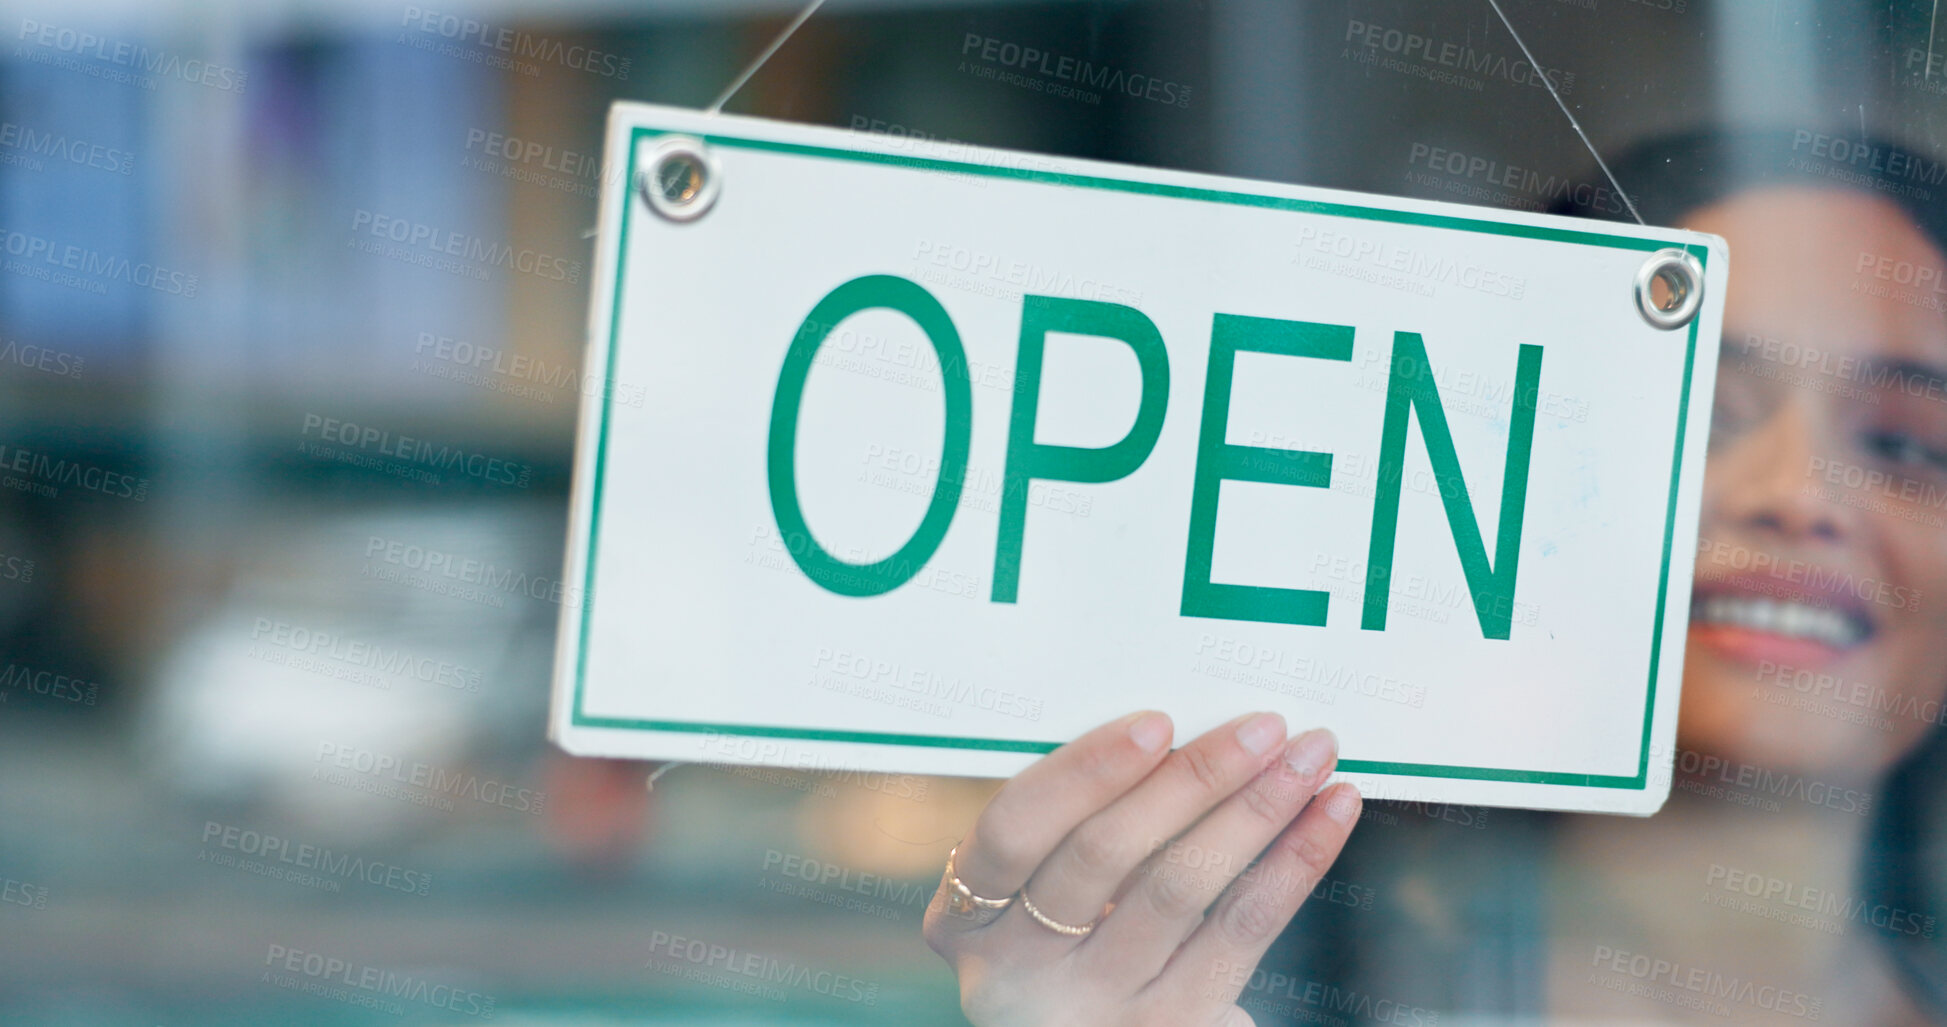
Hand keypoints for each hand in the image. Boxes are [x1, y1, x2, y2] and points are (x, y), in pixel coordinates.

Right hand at [923, 710, 1360, 1026]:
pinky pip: (1242, 933)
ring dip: (1256, 811)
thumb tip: (1174, 732)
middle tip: (1262, 726)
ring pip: (1182, 890)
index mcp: (965, 922)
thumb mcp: (1026, 894)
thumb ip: (1067, 827)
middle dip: (1193, 778)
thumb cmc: (1057, 934)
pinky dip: (1294, 864)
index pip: (1013, 832)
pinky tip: (1328, 813)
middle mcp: (1019, 972)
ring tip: (1308, 756)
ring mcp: (1097, 1007)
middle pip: (1106, 856)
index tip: (1157, 722)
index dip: (1084, 772)